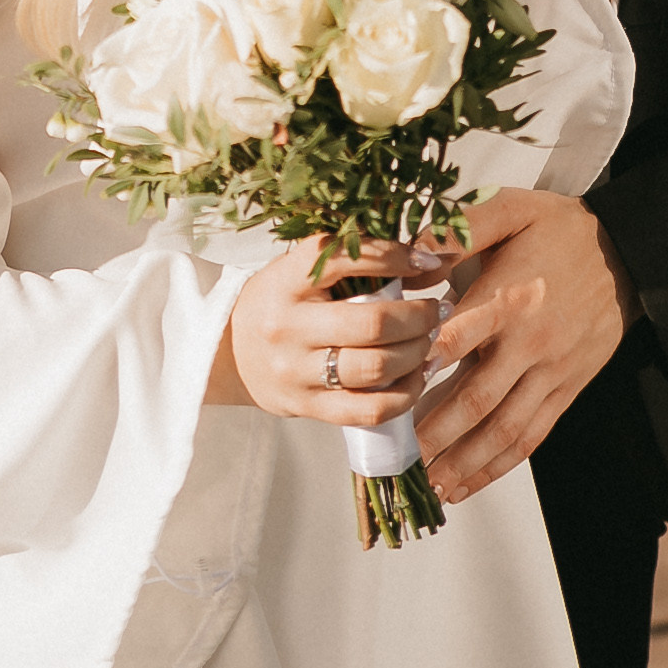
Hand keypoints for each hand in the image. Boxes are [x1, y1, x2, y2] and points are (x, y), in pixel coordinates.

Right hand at [209, 238, 450, 418]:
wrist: (228, 353)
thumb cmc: (279, 302)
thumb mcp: (306, 271)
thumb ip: (364, 263)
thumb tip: (434, 263)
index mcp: (286, 281)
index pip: (346, 260)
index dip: (395, 258)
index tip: (428, 263)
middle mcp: (288, 326)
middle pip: (373, 323)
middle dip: (420, 316)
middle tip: (438, 309)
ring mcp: (296, 372)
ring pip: (376, 368)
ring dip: (417, 353)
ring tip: (429, 340)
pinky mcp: (307, 407)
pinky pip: (369, 410)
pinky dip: (405, 394)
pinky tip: (418, 376)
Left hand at [413, 188, 638, 502]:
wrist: (627, 253)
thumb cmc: (559, 229)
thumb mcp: (510, 208)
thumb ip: (457, 230)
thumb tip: (407, 258)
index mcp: (509, 296)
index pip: (457, 337)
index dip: (421, 365)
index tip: (387, 389)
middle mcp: (529, 342)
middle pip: (476, 398)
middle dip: (433, 433)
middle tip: (395, 456)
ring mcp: (550, 372)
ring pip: (502, 429)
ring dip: (463, 462)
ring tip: (426, 486)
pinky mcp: (566, 391)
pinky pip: (530, 437)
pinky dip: (497, 466)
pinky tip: (466, 484)